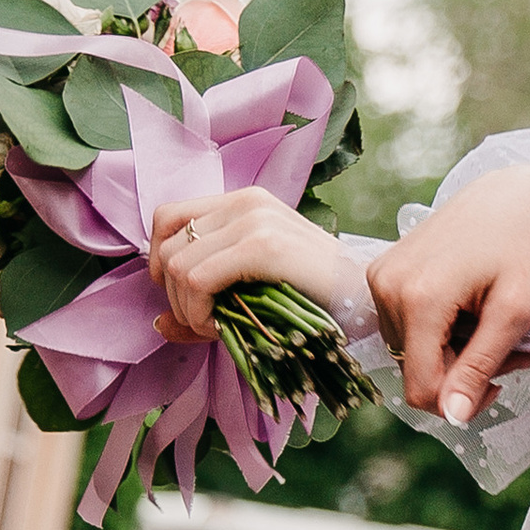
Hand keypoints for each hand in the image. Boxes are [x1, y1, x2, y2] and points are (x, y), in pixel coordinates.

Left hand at [147, 190, 366, 344]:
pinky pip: (197, 280)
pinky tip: (224, 328)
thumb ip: (208, 295)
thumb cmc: (318, 302)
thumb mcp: (257, 288)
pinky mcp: (263, 246)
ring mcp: (255, 220)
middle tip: (205, 322)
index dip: (159, 261)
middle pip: (169, 246)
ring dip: (188, 309)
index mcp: (246, 202)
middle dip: (174, 296)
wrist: (371, 305)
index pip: (169, 217)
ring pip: (177, 266)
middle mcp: (247, 202)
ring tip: (219, 327)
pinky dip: (199, 312)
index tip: (182, 296)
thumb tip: (159, 322)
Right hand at [366, 170, 529, 420]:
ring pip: (411, 351)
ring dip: (452, 351)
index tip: (498, 384)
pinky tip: (470, 309)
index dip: (460, 403)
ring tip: (490, 323)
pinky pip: (405, 326)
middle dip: (462, 371)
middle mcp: (386, 286)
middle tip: (508, 347)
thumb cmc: (528, 247)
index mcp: (418, 298)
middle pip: (416, 370)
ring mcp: (380, 276)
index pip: (422, 388)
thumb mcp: (515, 312)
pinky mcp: (382, 271)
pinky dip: (440, 330)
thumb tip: (455, 418)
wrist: (516, 193)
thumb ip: (481, 366)